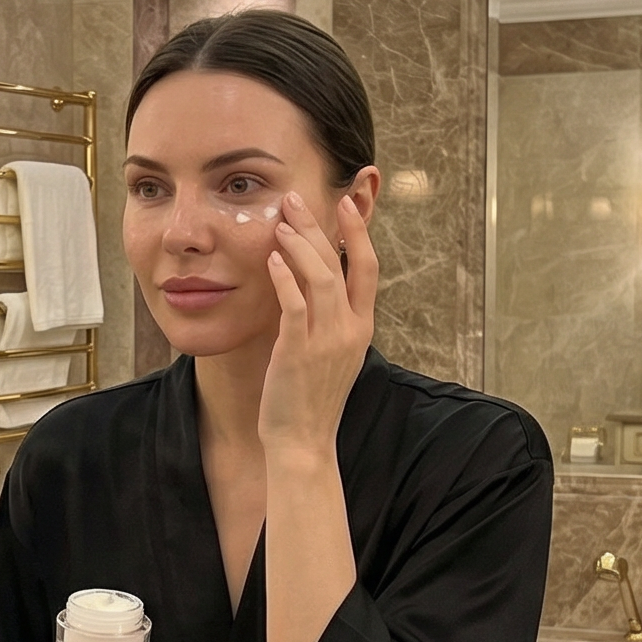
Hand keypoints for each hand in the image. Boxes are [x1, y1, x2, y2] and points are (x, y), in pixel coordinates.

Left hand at [258, 191, 377, 461]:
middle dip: (320, 227)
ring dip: (301, 246)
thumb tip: (310, 281)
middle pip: (342, 265)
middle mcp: (350, 330)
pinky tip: (273, 260)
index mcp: (361, 328)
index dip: (359, 233)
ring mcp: (326, 341)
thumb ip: (327, 317)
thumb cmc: (310, 397)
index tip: (346, 203)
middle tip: (296, 200)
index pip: (368, 269)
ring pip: (322, 279)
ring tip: (280, 223)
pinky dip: (286, 279)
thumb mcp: (330, 352)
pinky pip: (296, 306)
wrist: (303, 441)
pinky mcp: (298, 352)